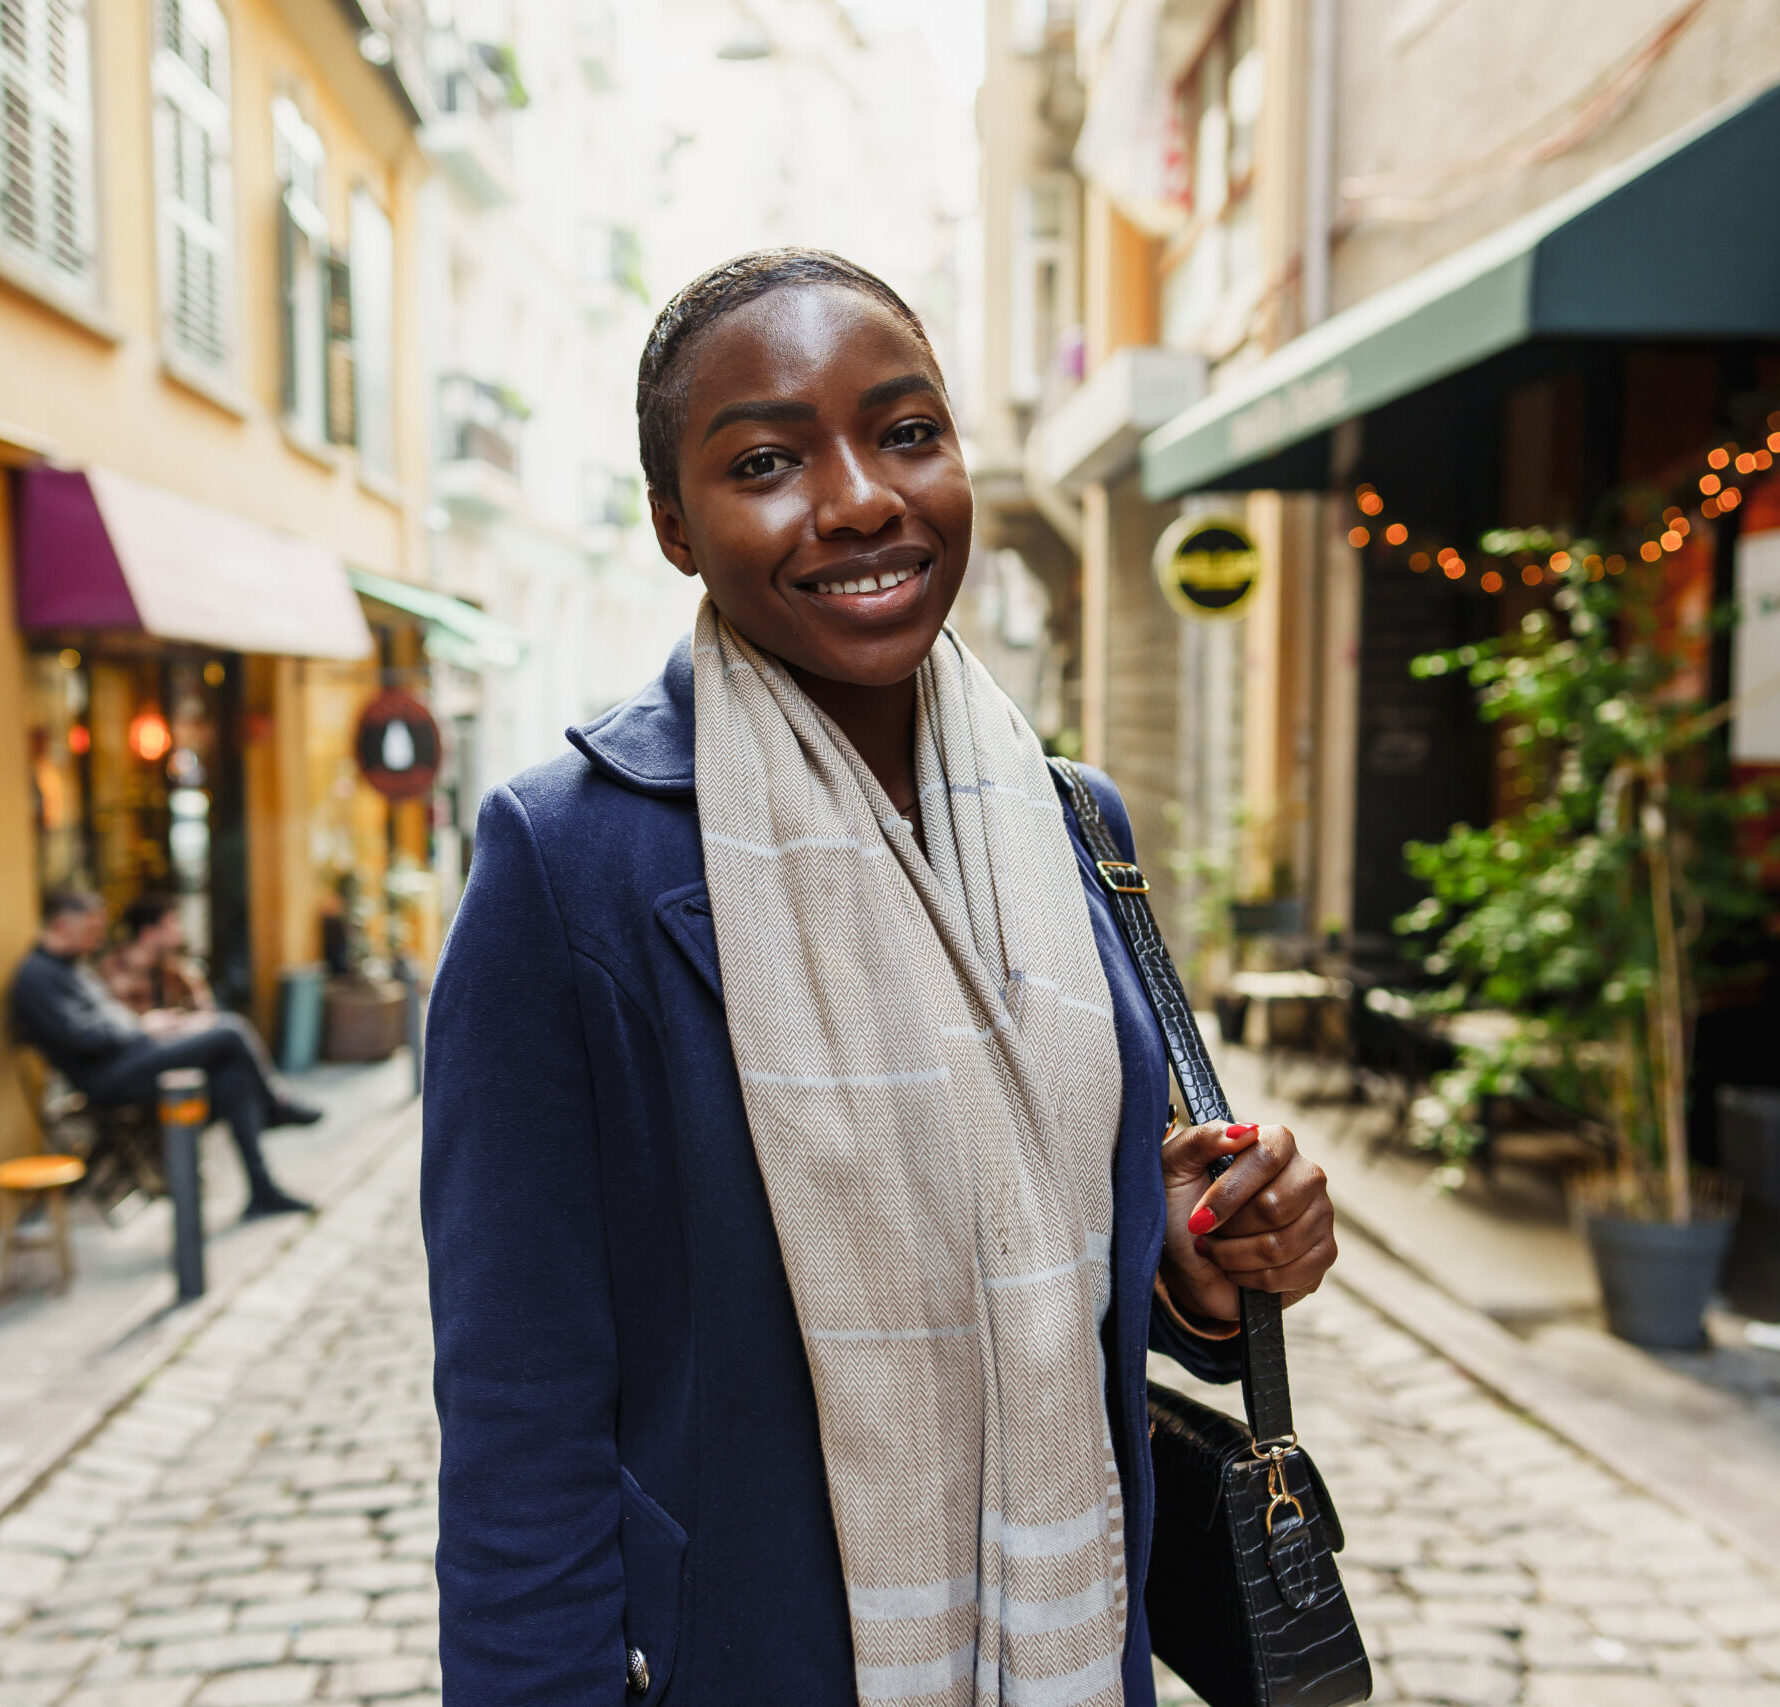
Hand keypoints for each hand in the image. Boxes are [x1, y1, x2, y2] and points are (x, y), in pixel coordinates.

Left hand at [1159, 1119, 1336, 1327]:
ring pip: (1281, 1245)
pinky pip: (1294, 1273)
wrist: (1184, 1257)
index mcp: (1275, 1143)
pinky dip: (1252, 1278)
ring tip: (1216, 1250)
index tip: (1198, 1218)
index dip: (1229, 1193)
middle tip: (1207, 1232)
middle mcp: (1306, 1175)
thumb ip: (1204, 1138)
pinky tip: (1236, 1270)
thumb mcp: (1175, 1164)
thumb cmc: (1180, 1202)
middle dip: (1229, 1229)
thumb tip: (1245, 1132)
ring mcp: (1320, 1215)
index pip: (1265, 1158)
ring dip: (1234, 1256)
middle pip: (1275, 1206)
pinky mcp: (1323, 1255)